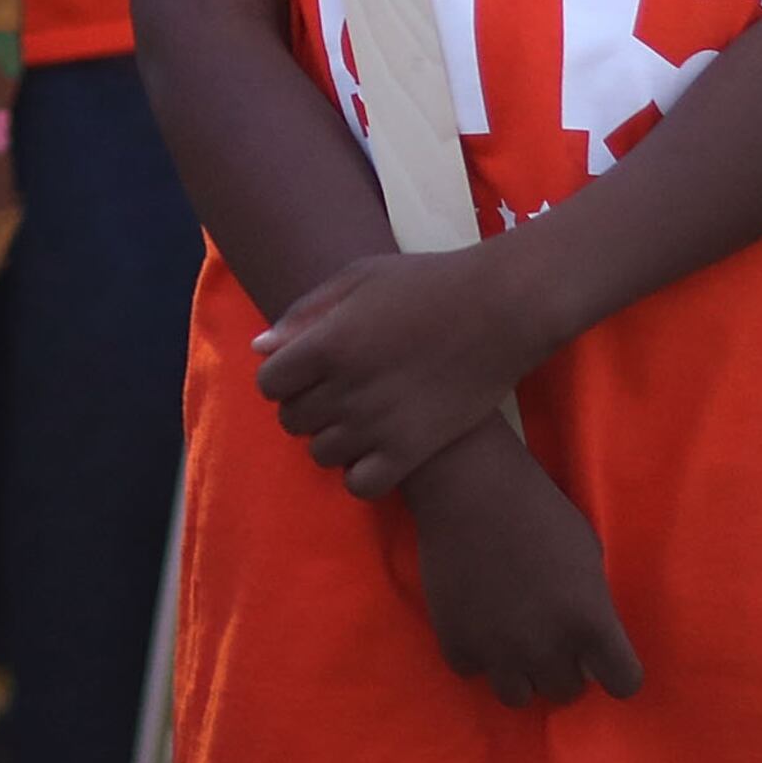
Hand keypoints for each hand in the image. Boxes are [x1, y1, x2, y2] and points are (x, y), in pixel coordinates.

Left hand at [253, 242, 544, 500]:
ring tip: (360, 416)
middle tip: (337, 390)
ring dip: (332, 438)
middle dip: (305, 405)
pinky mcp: (411, 450)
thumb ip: (305, 312)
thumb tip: (261, 349)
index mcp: (328, 342)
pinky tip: (378, 447)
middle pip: (291, 420)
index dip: (282, 377)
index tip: (305, 370)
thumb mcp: (359, 278)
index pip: (269, 384)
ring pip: (321, 454)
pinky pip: (360, 484)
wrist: (500, 308)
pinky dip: (361, 471)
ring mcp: (378, 423)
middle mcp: (345, 388)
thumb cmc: (427, 283)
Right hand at [401, 427, 642, 707]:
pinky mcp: (457, 644)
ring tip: (512, 639)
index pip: (623, 683)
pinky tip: (477, 621)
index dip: (615, 670)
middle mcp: (547, 648)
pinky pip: (473, 671)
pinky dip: (476, 652)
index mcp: (590, 622)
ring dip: (520, 672)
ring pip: (519, 697)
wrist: (470, 487)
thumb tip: (589, 639)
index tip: (603, 656)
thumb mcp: (588, 554)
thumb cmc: (538, 509)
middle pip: (566, 692)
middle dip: (562, 666)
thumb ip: (592, 604)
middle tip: (548, 634)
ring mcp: (499, 651)